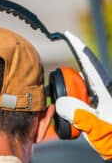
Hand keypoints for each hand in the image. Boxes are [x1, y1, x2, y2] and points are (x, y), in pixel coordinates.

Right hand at [55, 31, 111, 159]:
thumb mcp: (99, 128)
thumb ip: (82, 115)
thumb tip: (61, 102)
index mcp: (104, 90)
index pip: (88, 64)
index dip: (78, 48)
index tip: (67, 35)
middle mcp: (100, 91)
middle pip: (81, 74)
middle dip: (68, 76)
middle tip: (58, 85)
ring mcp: (95, 100)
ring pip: (77, 87)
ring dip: (67, 92)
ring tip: (62, 103)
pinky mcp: (91, 108)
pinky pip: (75, 100)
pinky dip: (67, 103)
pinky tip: (64, 111)